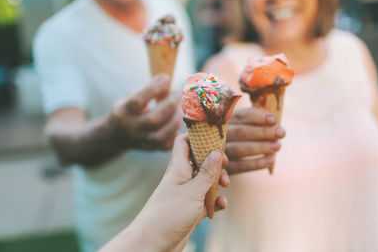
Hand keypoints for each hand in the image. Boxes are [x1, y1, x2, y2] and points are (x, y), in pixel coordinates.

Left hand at [99, 134, 228, 251]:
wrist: (152, 244)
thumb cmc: (168, 215)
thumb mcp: (192, 192)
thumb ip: (206, 172)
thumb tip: (217, 151)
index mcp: (178, 167)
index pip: (184, 142)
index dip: (198, 136)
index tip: (214, 136)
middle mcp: (181, 178)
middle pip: (200, 160)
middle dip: (215, 162)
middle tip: (225, 166)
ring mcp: (186, 193)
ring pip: (206, 180)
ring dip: (217, 181)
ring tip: (224, 187)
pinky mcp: (191, 209)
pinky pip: (206, 199)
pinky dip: (215, 200)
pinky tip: (220, 205)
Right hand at [107, 74, 181, 149]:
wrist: (113, 136)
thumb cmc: (126, 110)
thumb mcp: (128, 97)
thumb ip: (146, 91)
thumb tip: (167, 81)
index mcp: (123, 112)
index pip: (138, 100)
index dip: (154, 87)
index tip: (166, 77)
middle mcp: (131, 128)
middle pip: (153, 120)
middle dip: (170, 104)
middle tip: (177, 93)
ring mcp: (141, 141)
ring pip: (161, 136)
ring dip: (175, 120)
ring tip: (180, 108)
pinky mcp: (150, 149)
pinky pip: (167, 145)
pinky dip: (176, 134)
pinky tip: (177, 122)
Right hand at [225, 107, 285, 174]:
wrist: (219, 157)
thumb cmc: (238, 135)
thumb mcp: (243, 123)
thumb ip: (255, 118)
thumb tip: (273, 120)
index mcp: (225, 120)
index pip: (241, 116)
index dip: (258, 117)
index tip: (274, 120)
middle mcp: (219, 135)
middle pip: (241, 132)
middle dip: (263, 132)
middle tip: (282, 132)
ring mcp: (220, 151)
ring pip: (239, 149)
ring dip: (261, 147)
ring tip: (278, 145)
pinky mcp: (225, 168)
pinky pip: (240, 166)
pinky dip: (256, 164)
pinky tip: (271, 160)